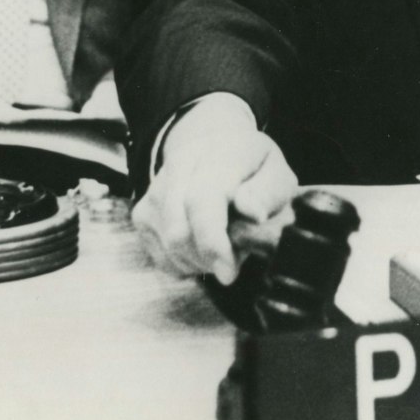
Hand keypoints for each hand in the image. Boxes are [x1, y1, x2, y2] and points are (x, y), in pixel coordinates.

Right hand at [134, 97, 297, 283]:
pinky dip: (187, 263)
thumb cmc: (254, 170)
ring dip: (201, 262)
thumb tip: (253, 214)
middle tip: (236, 260)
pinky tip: (205, 244)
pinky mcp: (142, 214)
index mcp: (218, 152)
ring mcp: (155, 190)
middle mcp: (179, 166)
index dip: (212, 241)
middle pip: (179, 231)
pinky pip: (162, 257)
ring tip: (224, 243)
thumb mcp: (278, 174)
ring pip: (169, 248)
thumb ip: (270, 193)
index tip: (229, 273)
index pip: (202, 200)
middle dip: (210, 259)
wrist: (216, 147)